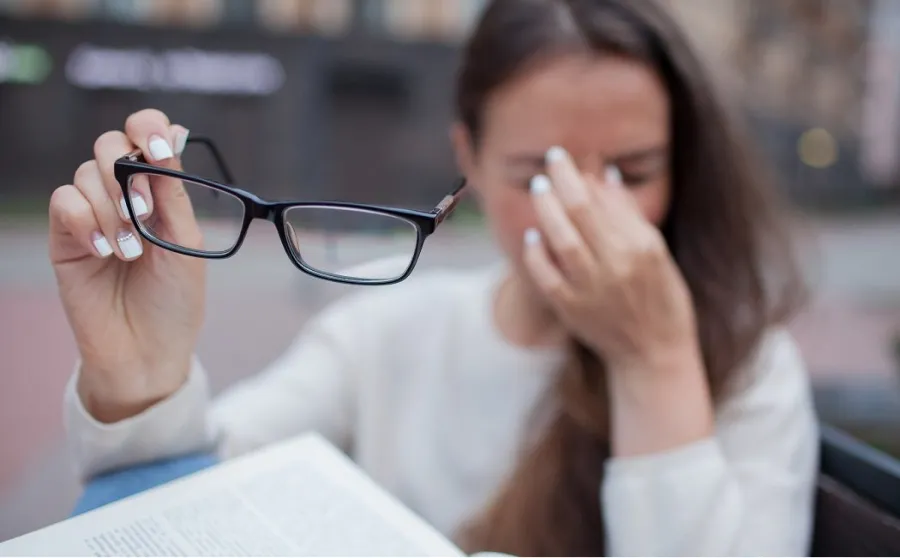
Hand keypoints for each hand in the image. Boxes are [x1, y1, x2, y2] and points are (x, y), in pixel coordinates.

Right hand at [49, 109, 204, 421]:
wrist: (147, 352)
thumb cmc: (175, 301)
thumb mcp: (186, 244)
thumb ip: (173, 194)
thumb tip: (171, 138)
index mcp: (160, 192)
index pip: (147, 136)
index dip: (149, 128)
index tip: (159, 148)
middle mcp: (124, 196)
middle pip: (109, 144)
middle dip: (127, 173)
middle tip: (143, 214)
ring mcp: (93, 215)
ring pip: (87, 174)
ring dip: (111, 209)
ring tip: (129, 252)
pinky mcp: (66, 237)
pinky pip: (64, 202)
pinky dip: (85, 221)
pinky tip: (104, 251)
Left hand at [522, 146, 697, 370]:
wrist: (654, 353)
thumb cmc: (661, 297)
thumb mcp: (656, 252)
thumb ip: (628, 214)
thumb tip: (603, 175)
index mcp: (642, 247)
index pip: (601, 201)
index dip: (576, 176)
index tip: (561, 158)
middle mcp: (618, 266)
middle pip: (580, 213)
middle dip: (560, 182)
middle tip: (548, 163)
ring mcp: (593, 290)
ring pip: (562, 240)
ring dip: (546, 210)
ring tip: (539, 188)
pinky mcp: (573, 310)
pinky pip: (547, 277)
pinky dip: (537, 255)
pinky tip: (532, 236)